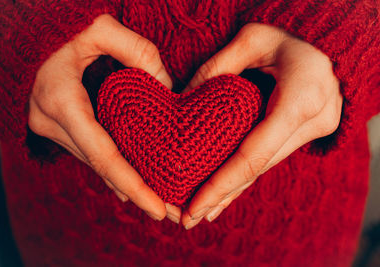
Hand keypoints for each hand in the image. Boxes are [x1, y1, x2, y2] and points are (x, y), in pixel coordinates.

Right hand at [28, 14, 179, 221]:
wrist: (24, 34)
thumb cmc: (62, 27)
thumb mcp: (101, 28)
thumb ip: (138, 52)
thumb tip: (167, 88)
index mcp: (62, 102)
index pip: (103, 156)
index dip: (132, 185)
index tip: (158, 209)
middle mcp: (52, 123)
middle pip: (101, 168)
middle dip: (137, 192)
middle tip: (172, 212)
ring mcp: (50, 128)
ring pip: (95, 163)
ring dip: (126, 182)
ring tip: (161, 200)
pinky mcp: (57, 128)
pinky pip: (89, 153)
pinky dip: (114, 168)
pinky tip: (134, 181)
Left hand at [181, 23, 341, 228]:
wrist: (329, 42)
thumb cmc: (291, 33)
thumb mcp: (252, 38)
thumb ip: (216, 68)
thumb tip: (183, 99)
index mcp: (301, 98)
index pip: (255, 153)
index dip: (223, 183)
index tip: (196, 205)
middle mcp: (313, 121)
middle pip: (259, 169)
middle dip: (222, 195)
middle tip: (189, 219)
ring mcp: (314, 130)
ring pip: (264, 168)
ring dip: (232, 190)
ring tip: (201, 213)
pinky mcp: (306, 133)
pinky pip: (270, 158)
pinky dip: (245, 175)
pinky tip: (226, 193)